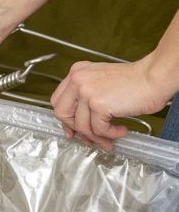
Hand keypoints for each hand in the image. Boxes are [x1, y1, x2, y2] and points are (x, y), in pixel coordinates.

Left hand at [50, 57, 170, 149]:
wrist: (152, 78)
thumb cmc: (133, 81)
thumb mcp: (100, 82)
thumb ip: (85, 99)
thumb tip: (76, 126)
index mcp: (77, 72)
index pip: (58, 100)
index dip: (65, 118)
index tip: (72, 129)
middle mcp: (78, 80)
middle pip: (62, 113)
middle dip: (76, 129)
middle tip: (90, 138)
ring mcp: (86, 91)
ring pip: (81, 125)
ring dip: (97, 137)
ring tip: (110, 139)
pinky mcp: (98, 104)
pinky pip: (98, 129)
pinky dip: (110, 134)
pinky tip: (121, 130)